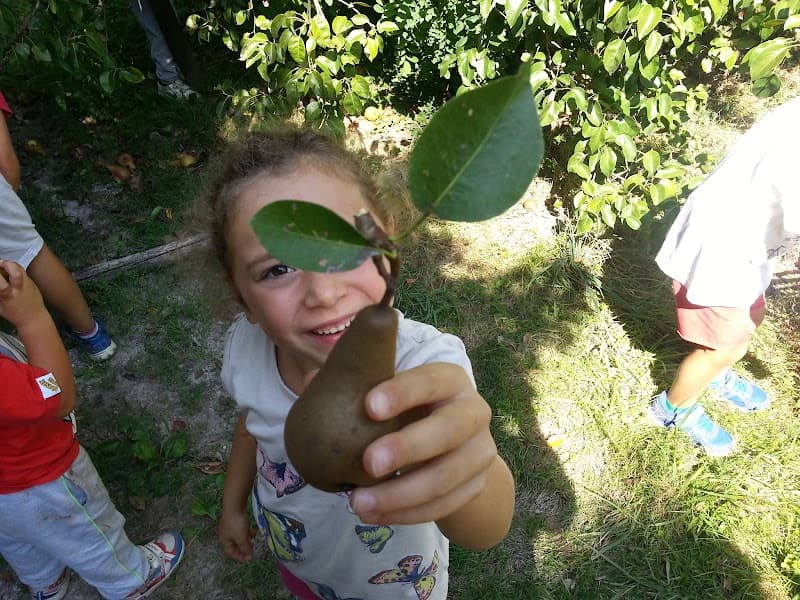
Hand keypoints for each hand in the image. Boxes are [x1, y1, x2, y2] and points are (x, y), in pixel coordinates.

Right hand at [0, 260, 45, 327]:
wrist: (34, 318)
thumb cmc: (16, 315)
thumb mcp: (0, 307)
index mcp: (9, 295)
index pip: (0, 281)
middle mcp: (19, 288)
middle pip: (15, 271)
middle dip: (6, 263)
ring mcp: (28, 285)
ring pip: (21, 269)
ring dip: (11, 264)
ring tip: (4, 265)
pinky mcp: (33, 283)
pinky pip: (24, 272)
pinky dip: (16, 269)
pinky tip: (11, 272)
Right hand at [217, 508, 255, 561]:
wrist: (235, 505)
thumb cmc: (237, 524)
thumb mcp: (242, 538)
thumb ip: (245, 548)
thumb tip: (249, 557)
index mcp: (224, 541)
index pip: (231, 553)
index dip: (240, 557)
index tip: (250, 558)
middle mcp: (225, 535)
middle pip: (235, 545)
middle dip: (243, 548)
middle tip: (252, 550)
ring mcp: (229, 526)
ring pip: (238, 537)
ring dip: (246, 540)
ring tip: (254, 540)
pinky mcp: (234, 520)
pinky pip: (240, 530)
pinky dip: (246, 532)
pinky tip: (253, 531)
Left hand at [349, 362, 497, 525]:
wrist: (455, 445)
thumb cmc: (410, 409)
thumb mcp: (392, 391)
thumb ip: (357, 384)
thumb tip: (312, 381)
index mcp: (449, 379)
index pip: (430, 380)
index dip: (403, 393)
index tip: (369, 406)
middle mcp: (473, 411)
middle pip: (449, 429)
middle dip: (408, 447)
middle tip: (368, 463)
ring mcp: (480, 451)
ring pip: (446, 476)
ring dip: (400, 494)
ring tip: (358, 502)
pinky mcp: (476, 486)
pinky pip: (443, 505)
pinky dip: (407, 514)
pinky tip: (374, 514)